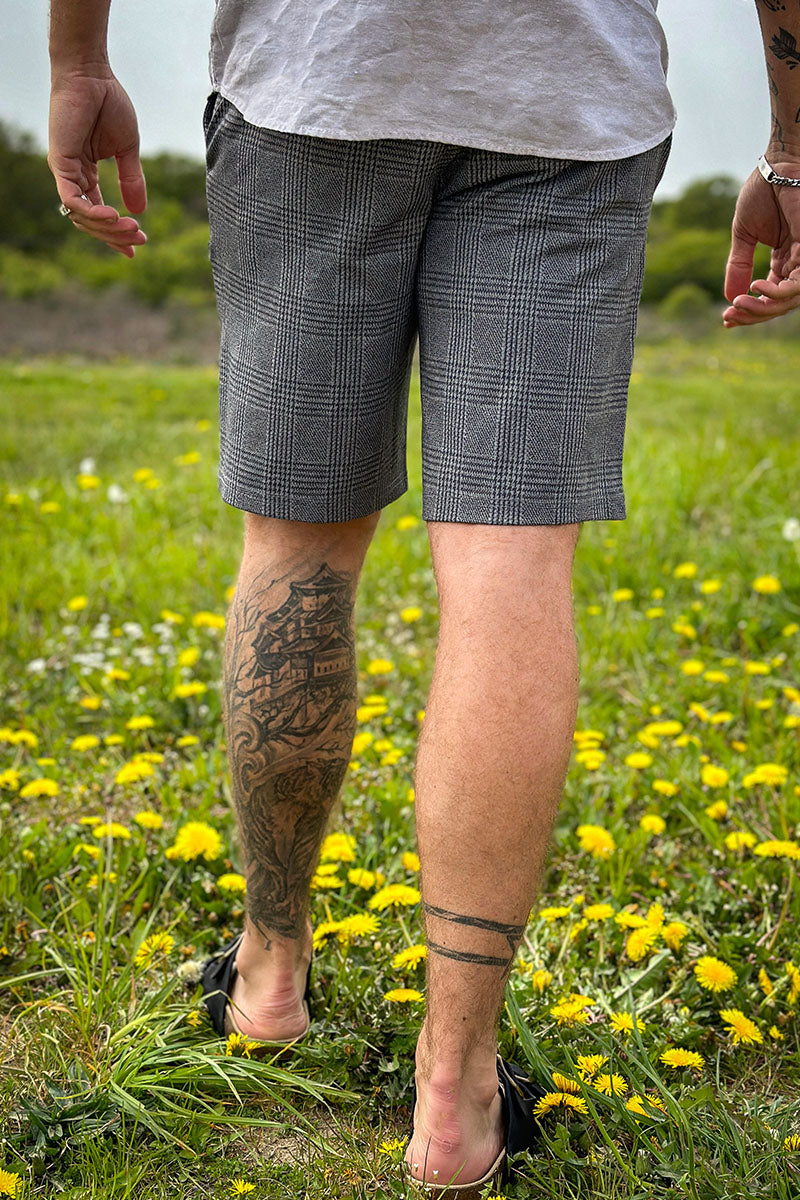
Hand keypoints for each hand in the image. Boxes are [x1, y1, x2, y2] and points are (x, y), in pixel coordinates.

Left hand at [48, 69, 147, 257]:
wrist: (93, 76)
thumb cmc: (108, 104)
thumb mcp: (127, 149)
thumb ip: (132, 179)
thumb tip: (140, 211)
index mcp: (86, 174)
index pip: (98, 214)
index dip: (116, 234)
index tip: (137, 246)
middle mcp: (73, 177)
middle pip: (90, 222)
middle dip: (115, 235)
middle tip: (139, 237)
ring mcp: (64, 171)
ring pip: (80, 216)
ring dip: (106, 227)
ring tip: (130, 226)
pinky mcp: (59, 162)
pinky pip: (72, 200)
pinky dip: (91, 212)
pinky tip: (112, 216)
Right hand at [722, 161, 799, 326]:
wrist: (778, 167)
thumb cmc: (763, 192)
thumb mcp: (743, 235)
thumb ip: (739, 266)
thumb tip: (730, 298)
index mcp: (783, 261)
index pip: (769, 297)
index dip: (748, 311)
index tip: (726, 318)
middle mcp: (796, 263)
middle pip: (778, 305)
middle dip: (753, 315)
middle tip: (730, 316)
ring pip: (789, 301)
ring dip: (762, 309)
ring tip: (739, 305)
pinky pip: (798, 285)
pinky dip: (777, 293)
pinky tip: (757, 288)